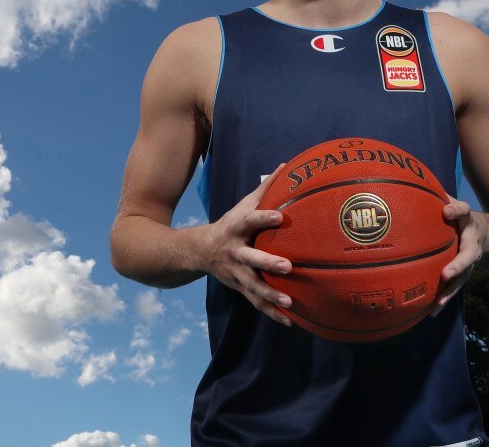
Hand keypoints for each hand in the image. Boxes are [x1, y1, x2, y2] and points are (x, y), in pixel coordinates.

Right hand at [199, 163, 293, 326]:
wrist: (198, 251)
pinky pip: (256, 303)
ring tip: (289, 302)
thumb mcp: (241, 206)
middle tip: (287, 266)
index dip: (263, 218)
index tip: (279, 216)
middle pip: (251, 259)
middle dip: (268, 263)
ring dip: (271, 296)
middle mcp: (234, 252)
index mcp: (235, 229)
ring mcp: (236, 273)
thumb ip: (264, 190)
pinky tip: (290, 321)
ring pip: (253, 286)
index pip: (250, 221)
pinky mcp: (239, 288)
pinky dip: (272, 313)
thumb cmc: (230, 225)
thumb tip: (287, 167)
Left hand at [430, 195, 488, 316]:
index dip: (456, 210)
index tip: (447, 210)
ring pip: (463, 277)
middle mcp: (472, 242)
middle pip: (468, 254)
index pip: (464, 211)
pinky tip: (430, 312)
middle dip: (458, 265)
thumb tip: (411, 178)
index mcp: (468, 221)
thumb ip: (438, 195)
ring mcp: (471, 261)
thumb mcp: (456, 204)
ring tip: (437, 303)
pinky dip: (443, 299)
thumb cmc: (462, 217)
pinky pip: (455, 288)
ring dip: (450, 291)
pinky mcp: (465, 274)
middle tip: (446, 273)